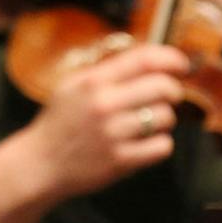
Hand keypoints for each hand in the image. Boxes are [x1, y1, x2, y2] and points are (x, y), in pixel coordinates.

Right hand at [24, 42, 188, 203]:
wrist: (39, 164)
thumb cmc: (60, 122)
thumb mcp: (73, 85)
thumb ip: (107, 70)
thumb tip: (148, 59)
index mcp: (94, 81)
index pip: (145, 59)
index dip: (171, 58)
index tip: (181, 65)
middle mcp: (104, 105)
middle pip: (163, 87)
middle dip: (173, 90)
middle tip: (169, 96)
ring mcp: (113, 134)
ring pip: (165, 117)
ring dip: (165, 119)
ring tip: (150, 122)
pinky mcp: (120, 161)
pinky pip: (162, 147)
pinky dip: (160, 144)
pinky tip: (147, 143)